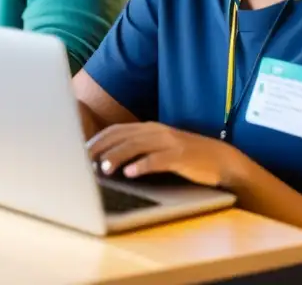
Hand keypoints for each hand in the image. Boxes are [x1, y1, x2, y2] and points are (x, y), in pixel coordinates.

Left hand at [87, 122, 246, 187]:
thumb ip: (137, 149)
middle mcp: (155, 131)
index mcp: (148, 128)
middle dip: (99, 148)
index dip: (96, 140)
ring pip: (136, 146)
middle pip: (121, 136)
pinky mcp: (180, 155)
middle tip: (82, 161)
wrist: (221, 160)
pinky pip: (158, 159)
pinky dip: (142, 165)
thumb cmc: (185, 157)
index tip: (79, 152)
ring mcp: (168, 142)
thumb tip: (107, 159)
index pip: (115, 130)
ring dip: (117, 156)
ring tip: (102, 168)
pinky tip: (130, 173)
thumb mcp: (159, 148)